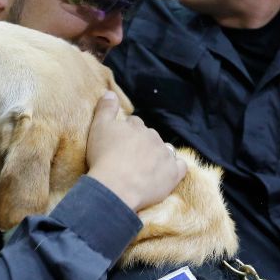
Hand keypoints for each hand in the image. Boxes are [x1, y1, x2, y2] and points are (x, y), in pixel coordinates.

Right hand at [86, 91, 186, 211]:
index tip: (119, 141)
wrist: (115, 186)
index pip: (134, 122)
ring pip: (165, 149)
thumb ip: (105, 108)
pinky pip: (180, 167)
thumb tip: (111, 92)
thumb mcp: (98, 127)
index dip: (126, 131)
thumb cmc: (104, 157)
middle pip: (149, 136)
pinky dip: (175, 167)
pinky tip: (167, 172)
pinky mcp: (173, 174)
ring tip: (147, 165)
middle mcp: (153, 137)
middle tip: (129, 156)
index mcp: (136, 126)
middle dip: (142, 142)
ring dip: (158, 154)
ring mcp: (165, 155)